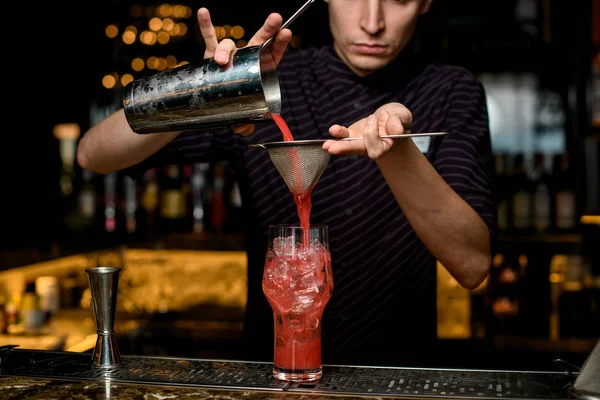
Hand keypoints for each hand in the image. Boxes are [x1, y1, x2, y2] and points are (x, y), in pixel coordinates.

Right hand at [197, 8, 291, 135]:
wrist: (212, 105)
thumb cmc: (233, 107)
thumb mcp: (241, 119)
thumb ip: (244, 125)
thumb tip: (243, 129)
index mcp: (259, 70)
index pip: (272, 55)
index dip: (279, 45)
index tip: (285, 33)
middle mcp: (245, 58)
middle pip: (258, 41)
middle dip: (267, 29)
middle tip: (276, 19)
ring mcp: (228, 56)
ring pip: (229, 45)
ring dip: (225, 50)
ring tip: (221, 61)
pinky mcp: (210, 56)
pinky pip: (208, 39)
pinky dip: (206, 26)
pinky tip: (203, 12)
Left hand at [323, 103, 412, 158]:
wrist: (391, 119)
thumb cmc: (398, 119)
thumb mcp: (403, 116)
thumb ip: (400, 121)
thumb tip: (395, 129)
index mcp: (387, 145)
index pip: (377, 147)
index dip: (372, 133)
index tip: (373, 118)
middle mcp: (371, 147)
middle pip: (359, 150)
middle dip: (345, 148)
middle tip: (333, 148)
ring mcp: (360, 141)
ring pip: (348, 146)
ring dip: (337, 145)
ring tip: (326, 145)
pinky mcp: (352, 135)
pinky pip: (344, 136)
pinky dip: (338, 134)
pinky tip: (332, 131)